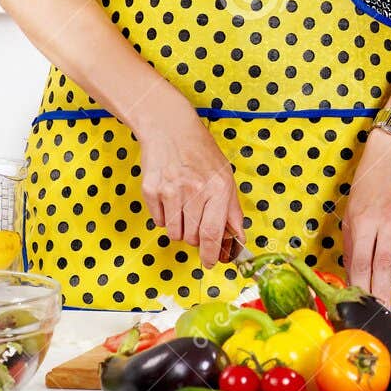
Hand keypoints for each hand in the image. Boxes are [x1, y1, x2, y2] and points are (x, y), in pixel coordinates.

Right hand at [129, 89, 242, 266]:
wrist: (171, 128)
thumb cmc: (201, 152)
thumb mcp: (225, 176)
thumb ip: (232, 209)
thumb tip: (238, 238)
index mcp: (218, 187)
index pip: (213, 232)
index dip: (211, 254)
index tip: (210, 262)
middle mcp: (195, 190)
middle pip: (192, 237)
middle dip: (194, 238)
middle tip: (195, 221)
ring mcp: (171, 190)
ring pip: (174, 233)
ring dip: (179, 228)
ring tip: (183, 206)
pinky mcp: (151, 190)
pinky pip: (158, 221)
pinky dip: (164, 217)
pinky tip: (169, 197)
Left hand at [343, 130, 390, 313]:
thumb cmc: (371, 182)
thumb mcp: (351, 210)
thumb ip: (352, 242)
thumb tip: (352, 274)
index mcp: (364, 221)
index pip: (360, 263)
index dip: (360, 288)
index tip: (360, 306)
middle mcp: (388, 222)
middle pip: (384, 267)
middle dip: (383, 296)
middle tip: (383, 317)